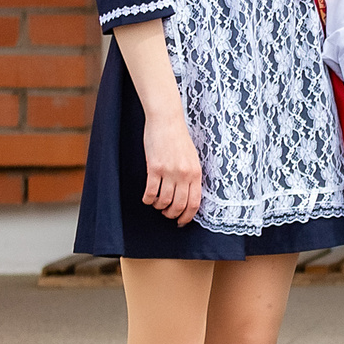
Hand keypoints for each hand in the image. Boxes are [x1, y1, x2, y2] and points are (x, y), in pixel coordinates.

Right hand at [140, 110, 203, 224]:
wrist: (167, 122)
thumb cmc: (180, 140)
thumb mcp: (193, 158)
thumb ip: (192, 176)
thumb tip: (189, 196)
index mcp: (196, 173)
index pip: (194, 203)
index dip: (187, 217)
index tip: (181, 222)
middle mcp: (184, 174)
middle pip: (179, 206)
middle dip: (171, 215)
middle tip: (166, 214)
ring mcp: (169, 172)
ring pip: (163, 201)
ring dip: (158, 207)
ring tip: (156, 203)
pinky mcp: (154, 168)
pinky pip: (150, 192)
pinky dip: (147, 199)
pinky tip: (147, 197)